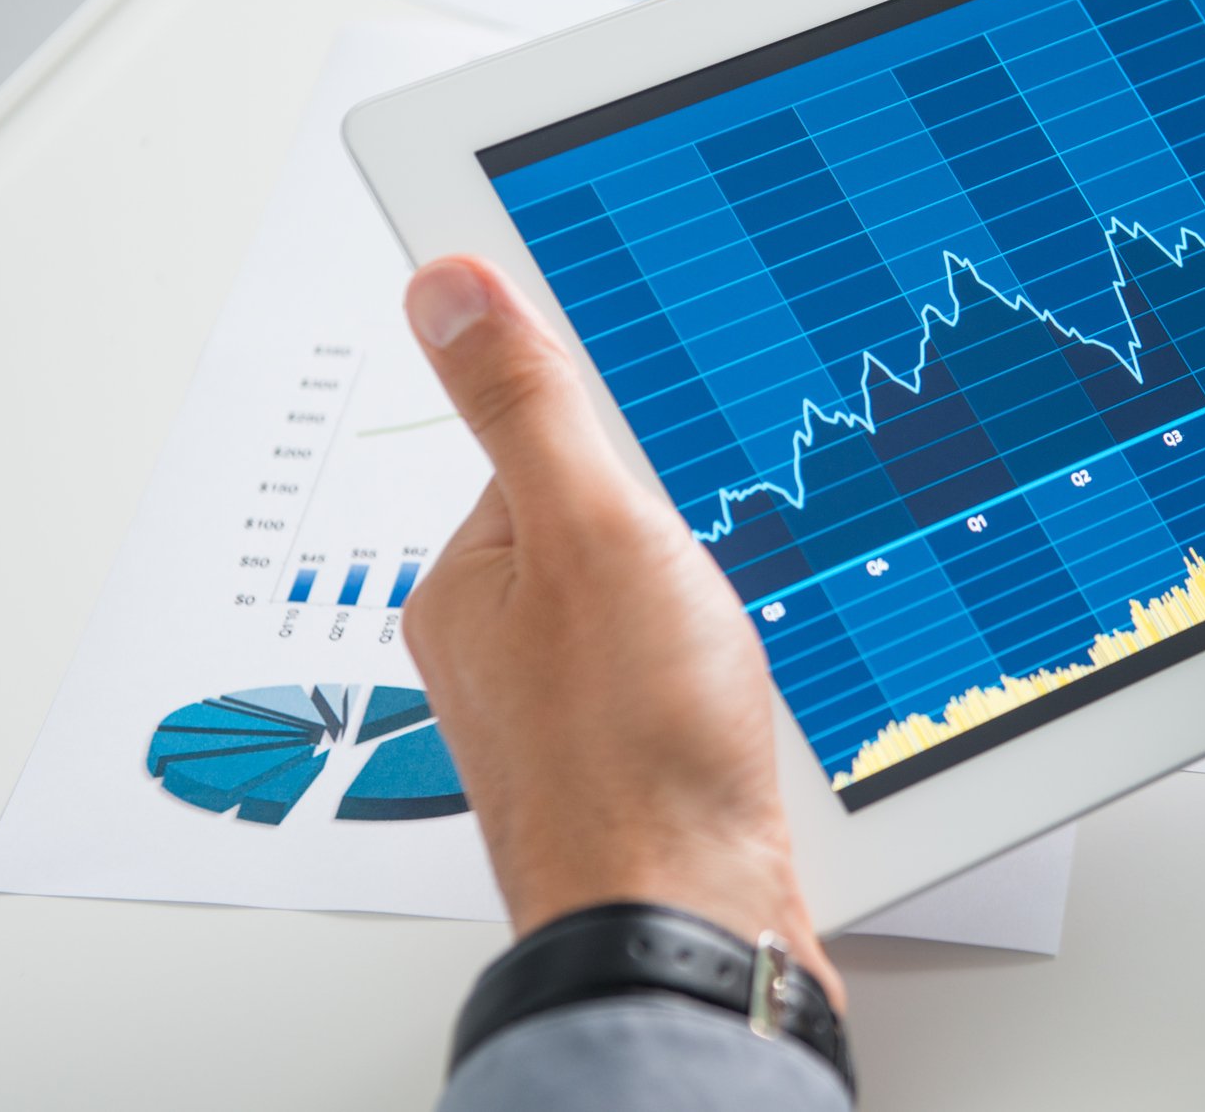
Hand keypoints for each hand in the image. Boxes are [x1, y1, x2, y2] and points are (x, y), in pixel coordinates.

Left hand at [400, 255, 841, 1008]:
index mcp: (470, 580)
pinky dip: (734, 664)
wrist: (689, 922)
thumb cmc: (630, 756)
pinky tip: (755, 691)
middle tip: (715, 570)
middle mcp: (506, 644)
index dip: (628, 434)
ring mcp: (572, 705)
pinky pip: (691, 667)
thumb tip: (449, 281)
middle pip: (614, 519)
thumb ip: (529, 405)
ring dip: (721, 600)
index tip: (681, 440)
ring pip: (664, 596)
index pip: (548, 442)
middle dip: (686, 526)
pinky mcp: (639, 754)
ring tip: (738, 645)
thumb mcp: (588, 533)